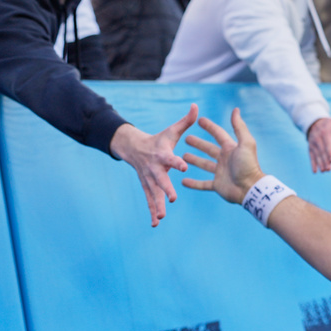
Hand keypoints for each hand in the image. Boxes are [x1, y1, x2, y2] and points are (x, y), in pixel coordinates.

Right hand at [110, 103, 197, 226]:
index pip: (171, 158)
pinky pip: (149, 200)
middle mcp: (155, 169)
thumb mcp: (171, 130)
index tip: (183, 166)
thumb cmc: (159, 139)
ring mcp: (149, 179)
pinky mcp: (147, 187)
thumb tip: (197, 106)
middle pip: (160, 180)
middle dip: (166, 189)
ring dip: (156, 205)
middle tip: (173, 199)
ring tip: (160, 218)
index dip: (176, 161)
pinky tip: (155, 224)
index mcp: (163, 154)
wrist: (134, 148)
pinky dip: (151, 211)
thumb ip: (186, 121)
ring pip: (153, 194)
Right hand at [183, 108, 264, 203]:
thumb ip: (239, 127)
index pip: (218, 134)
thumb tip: (236, 109)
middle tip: (186, 138)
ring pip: (204, 165)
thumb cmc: (248, 165)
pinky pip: (203, 184)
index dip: (210, 126)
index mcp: (231, 148)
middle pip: (209, 149)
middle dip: (198, 144)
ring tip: (183, 156)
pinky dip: (193, 183)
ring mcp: (220, 172)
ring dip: (194, 160)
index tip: (199, 120)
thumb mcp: (245, 143)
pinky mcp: (217, 185)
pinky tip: (183, 181)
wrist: (250, 188)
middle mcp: (225, 159)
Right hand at [306, 116, 330, 172]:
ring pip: (317, 155)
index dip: (330, 152)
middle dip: (325, 161)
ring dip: (320, 164)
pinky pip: (311, 156)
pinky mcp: (310, 148)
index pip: (328, 144)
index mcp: (325, 133)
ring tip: (324, 171)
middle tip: (329, 169)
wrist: (314, 123)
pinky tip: (315, 171)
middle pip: (322, 152)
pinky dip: (313, 164)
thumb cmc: (329, 124)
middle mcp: (318, 139)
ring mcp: (313, 144)